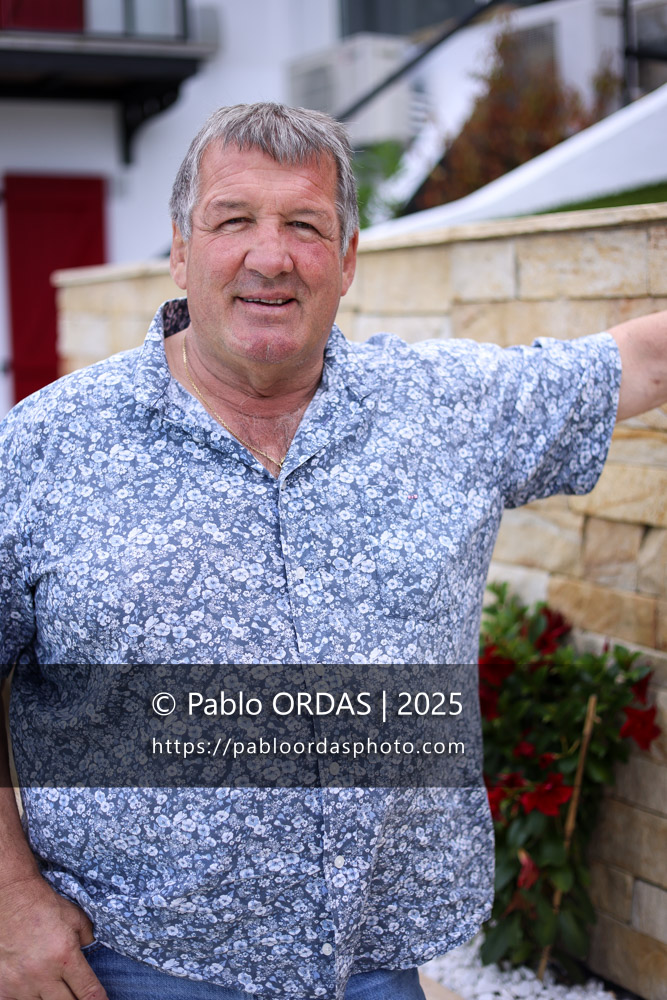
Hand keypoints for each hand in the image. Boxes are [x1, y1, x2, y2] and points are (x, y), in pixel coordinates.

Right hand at [0, 874, 107, 999]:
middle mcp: (43, 974)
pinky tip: (35, 992)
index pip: (87, 991)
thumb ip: (87, 938)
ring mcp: (21, 983)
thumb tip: (91, 952)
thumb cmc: (44, 907)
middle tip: (79, 996)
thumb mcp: (75, 917)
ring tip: (57, 990)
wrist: (11, 900)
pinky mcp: (4, 986)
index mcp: (65, 956)